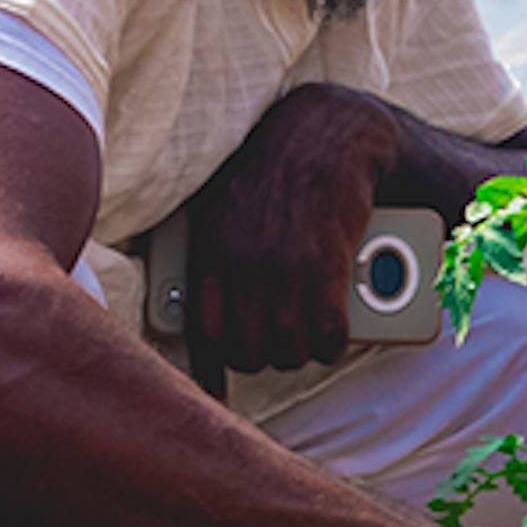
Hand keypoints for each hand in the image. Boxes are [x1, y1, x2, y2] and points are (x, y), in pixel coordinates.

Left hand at [182, 86, 403, 372]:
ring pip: (290, 349)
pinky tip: (336, 336)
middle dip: (266, 359)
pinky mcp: (328, 265)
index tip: (216, 393)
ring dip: (302, 353)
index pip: (200, 334)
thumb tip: (189, 306)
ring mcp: (285, 267)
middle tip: (280, 346)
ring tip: (309, 341)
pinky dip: (335, 342)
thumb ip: (211, 258)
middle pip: (249, 352)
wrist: (325, 133)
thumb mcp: (221, 210)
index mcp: (207, 252)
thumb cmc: (271, 172)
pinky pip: (329, 332)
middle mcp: (241, 265)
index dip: (210, 372)